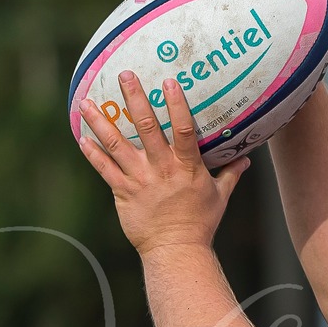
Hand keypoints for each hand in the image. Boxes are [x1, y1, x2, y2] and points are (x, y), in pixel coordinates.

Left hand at [77, 70, 248, 255]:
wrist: (175, 251)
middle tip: (124, 75)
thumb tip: (246, 159)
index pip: (184, 130)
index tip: (169, 82)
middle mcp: (161, 169)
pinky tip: (81, 136)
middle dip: (134, 99)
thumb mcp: (220, 197)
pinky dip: (92, 153)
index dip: (176, 105)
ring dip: (100, 121)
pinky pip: (104, 169)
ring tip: (86, 102)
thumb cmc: (200, 224)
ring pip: (117, 145)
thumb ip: (231, 174)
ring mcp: (139, 180)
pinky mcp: (123, 192)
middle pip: (146, 128)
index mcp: (186, 167)